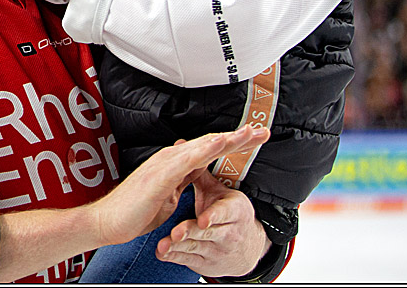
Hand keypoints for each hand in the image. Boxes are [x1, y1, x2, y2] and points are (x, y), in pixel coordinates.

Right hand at [90, 125, 269, 247]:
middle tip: (261, 131)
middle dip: (237, 137)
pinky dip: (205, 149)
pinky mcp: (160, 176)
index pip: (209, 150)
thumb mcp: (168, 195)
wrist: (110, 222)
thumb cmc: (136, 211)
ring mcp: (165, 164)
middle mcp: (170, 159)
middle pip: (210, 143)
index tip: (253, 139)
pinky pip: (187, 160)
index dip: (232, 143)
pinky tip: (220, 142)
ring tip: (248, 132)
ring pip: (202, 147)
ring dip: (227, 138)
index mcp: (174, 164)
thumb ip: (182, 181)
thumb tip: (195, 173)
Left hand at [155, 169, 270, 276]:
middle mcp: (230, 233)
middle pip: (207, 232)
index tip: (203, 220)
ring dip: (178, 247)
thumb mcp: (221, 193)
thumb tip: (185, 144)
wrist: (244, 247)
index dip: (213, 216)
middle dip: (190, 232)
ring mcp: (217, 249)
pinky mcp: (206, 262)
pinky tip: (162, 254)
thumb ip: (201, 172)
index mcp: (236, 212)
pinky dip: (173, 257)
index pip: (225, 213)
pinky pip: (188, 260)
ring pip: (195, 247)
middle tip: (176, 233)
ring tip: (163, 245)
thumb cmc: (229, 213)